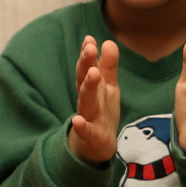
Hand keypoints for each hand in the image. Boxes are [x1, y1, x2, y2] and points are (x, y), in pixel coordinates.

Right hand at [69, 35, 119, 164]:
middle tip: (89, 48)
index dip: (88, 54)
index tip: (89, 39)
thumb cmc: (101, 113)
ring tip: (92, 73)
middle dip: (86, 64)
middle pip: (84, 80)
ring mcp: (88, 117)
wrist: (96, 147)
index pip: (88, 67)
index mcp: (92, 87)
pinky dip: (81, 126)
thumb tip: (108, 42)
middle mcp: (88, 100)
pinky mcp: (91, 136)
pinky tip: (77, 121)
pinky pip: (86, 130)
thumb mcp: (108, 88)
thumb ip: (108, 66)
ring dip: (88, 87)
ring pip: (86, 101)